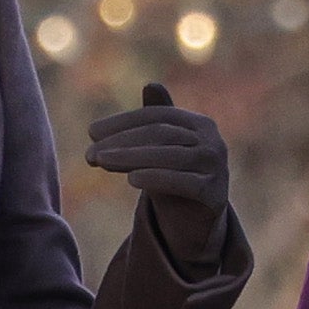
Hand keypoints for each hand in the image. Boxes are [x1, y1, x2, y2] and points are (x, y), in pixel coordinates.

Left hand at [86, 81, 233, 267]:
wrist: (196, 224)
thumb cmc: (175, 179)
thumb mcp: (162, 150)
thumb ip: (155, 121)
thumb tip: (151, 84)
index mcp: (200, 124)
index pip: (158, 116)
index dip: (123, 122)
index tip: (91, 132)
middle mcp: (214, 141)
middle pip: (161, 135)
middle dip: (122, 142)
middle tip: (90, 153)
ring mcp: (218, 167)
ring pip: (169, 157)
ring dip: (131, 158)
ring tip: (101, 162)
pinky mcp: (216, 194)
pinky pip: (182, 183)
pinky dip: (156, 178)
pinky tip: (131, 179)